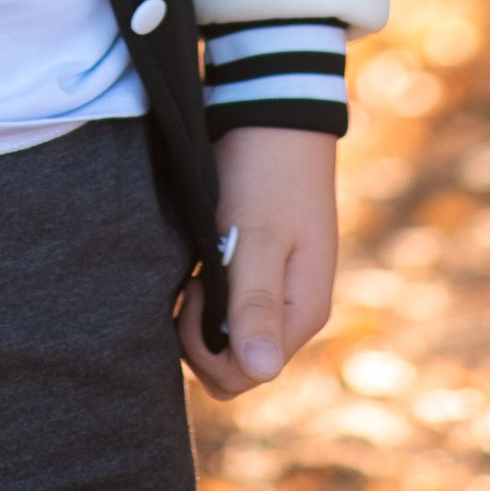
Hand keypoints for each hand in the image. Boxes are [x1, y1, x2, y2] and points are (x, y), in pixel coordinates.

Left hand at [177, 126, 338, 397]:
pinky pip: (230, 307)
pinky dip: (208, 294)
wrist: (273, 115)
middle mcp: (293, 311)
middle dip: (201, 338)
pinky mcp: (261, 269)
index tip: (191, 294)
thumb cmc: (265, 174)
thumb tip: (262, 371)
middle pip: (237, 365)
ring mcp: (279, 290)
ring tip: (192, 265)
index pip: (248, 375)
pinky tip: (196, 260)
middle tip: (188, 280)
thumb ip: (256, 303)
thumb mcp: (258, 237)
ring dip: (203, 315)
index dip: (207, 350)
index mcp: (301, 313)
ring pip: (230, 337)